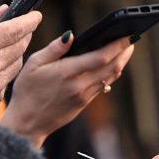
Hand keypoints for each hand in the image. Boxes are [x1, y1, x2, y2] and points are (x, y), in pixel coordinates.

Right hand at [0, 6, 40, 131]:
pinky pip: (9, 77)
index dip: (30, 20)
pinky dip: (5, 69)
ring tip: (2, 47)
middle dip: (24, 34)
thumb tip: (5, 10)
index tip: (36, 15)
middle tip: (20, 28)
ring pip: (18, 61)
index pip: (17, 28)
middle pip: (22, 44)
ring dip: (15, 51)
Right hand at [0, 33, 134, 146]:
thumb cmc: (27, 91)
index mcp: (67, 73)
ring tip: (125, 49)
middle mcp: (79, 86)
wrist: (27, 124)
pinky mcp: (84, 104)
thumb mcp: (33, 64)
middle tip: (132, 39)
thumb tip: (72, 35)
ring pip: (110, 77)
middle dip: (124, 52)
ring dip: (120, 63)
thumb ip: (54, 48)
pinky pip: (103, 86)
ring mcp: (83, 96)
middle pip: (111, 68)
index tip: (127, 35)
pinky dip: (110, 74)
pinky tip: (111, 65)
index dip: (117, 46)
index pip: (100, 57)